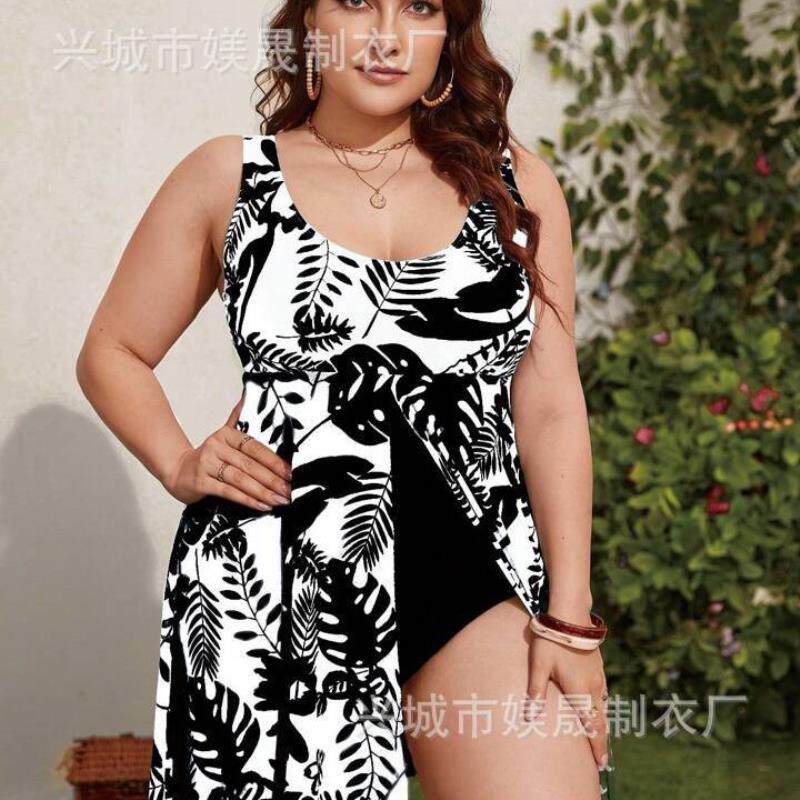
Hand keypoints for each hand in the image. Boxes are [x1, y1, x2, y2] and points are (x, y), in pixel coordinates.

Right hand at [163, 395, 291, 510]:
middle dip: (273, 480)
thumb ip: (238, 420)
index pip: (255, 447)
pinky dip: (247, 500)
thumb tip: (248, 394)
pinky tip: (261, 506)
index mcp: (226, 434)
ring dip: (263, 492)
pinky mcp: (200, 482)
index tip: (291, 473)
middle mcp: (216, 446)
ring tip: (279, 500)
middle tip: (289, 491)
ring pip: (241, 479)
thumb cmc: (208, 457)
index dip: (274, 461)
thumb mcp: (223, 436)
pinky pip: (228, 492)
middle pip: (250, 464)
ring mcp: (207, 464)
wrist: (177, 471)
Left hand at [526, 613, 609, 770]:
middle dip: (602, 739)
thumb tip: (529, 718)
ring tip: (598, 733)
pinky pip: (602, 690)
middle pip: (602, 719)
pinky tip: (596, 703)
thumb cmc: (552, 640)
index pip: (592, 726)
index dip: (597, 746)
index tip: (600, 764)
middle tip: (602, 758)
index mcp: (580, 691)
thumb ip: (535, 691)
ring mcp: (598, 674)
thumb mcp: (538, 665)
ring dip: (602, 720)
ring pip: (603, 704)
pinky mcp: (598, 664)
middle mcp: (593, 686)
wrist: (570, 614)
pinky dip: (600, 703)